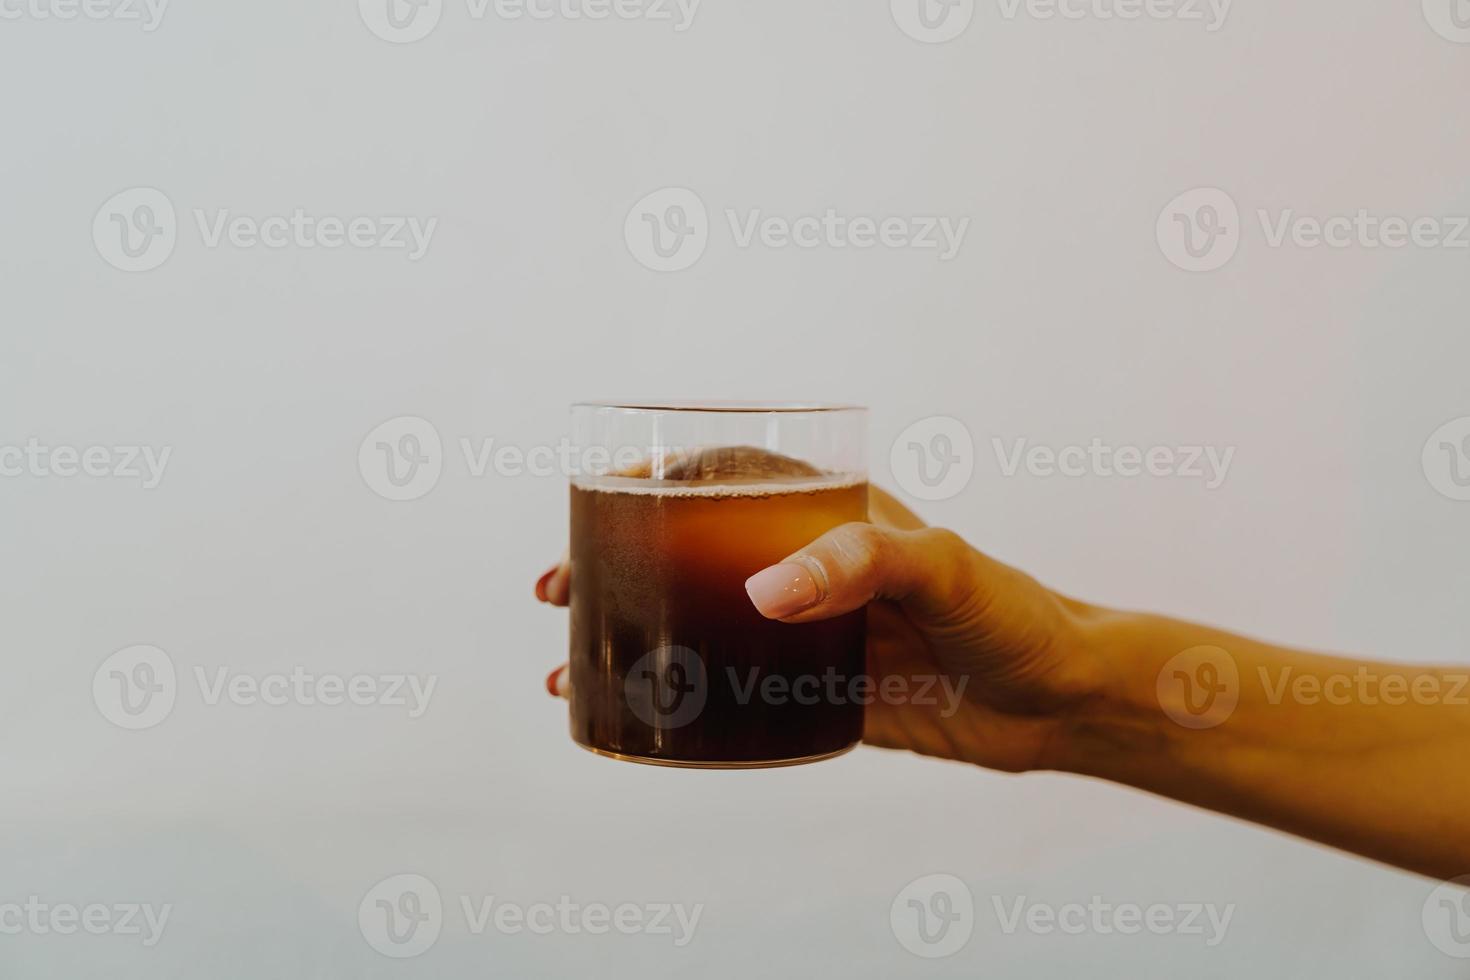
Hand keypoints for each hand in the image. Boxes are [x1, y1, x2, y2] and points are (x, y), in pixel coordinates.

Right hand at [537, 487, 1101, 772]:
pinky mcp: (814, 696)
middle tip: (554, 590)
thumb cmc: (1013, 611)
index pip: (722, 480)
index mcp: (829, 514)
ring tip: (566, 668)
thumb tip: (761, 594)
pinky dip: (677, 707)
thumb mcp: (944, 565)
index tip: (592, 502)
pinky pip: (730, 697)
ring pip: (697, 627)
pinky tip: (634, 723)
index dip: (651, 484)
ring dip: (630, 639)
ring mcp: (805, 633)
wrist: (1060, 701)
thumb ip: (861, 562)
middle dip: (614, 565)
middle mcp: (805, 567)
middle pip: (688, 553)